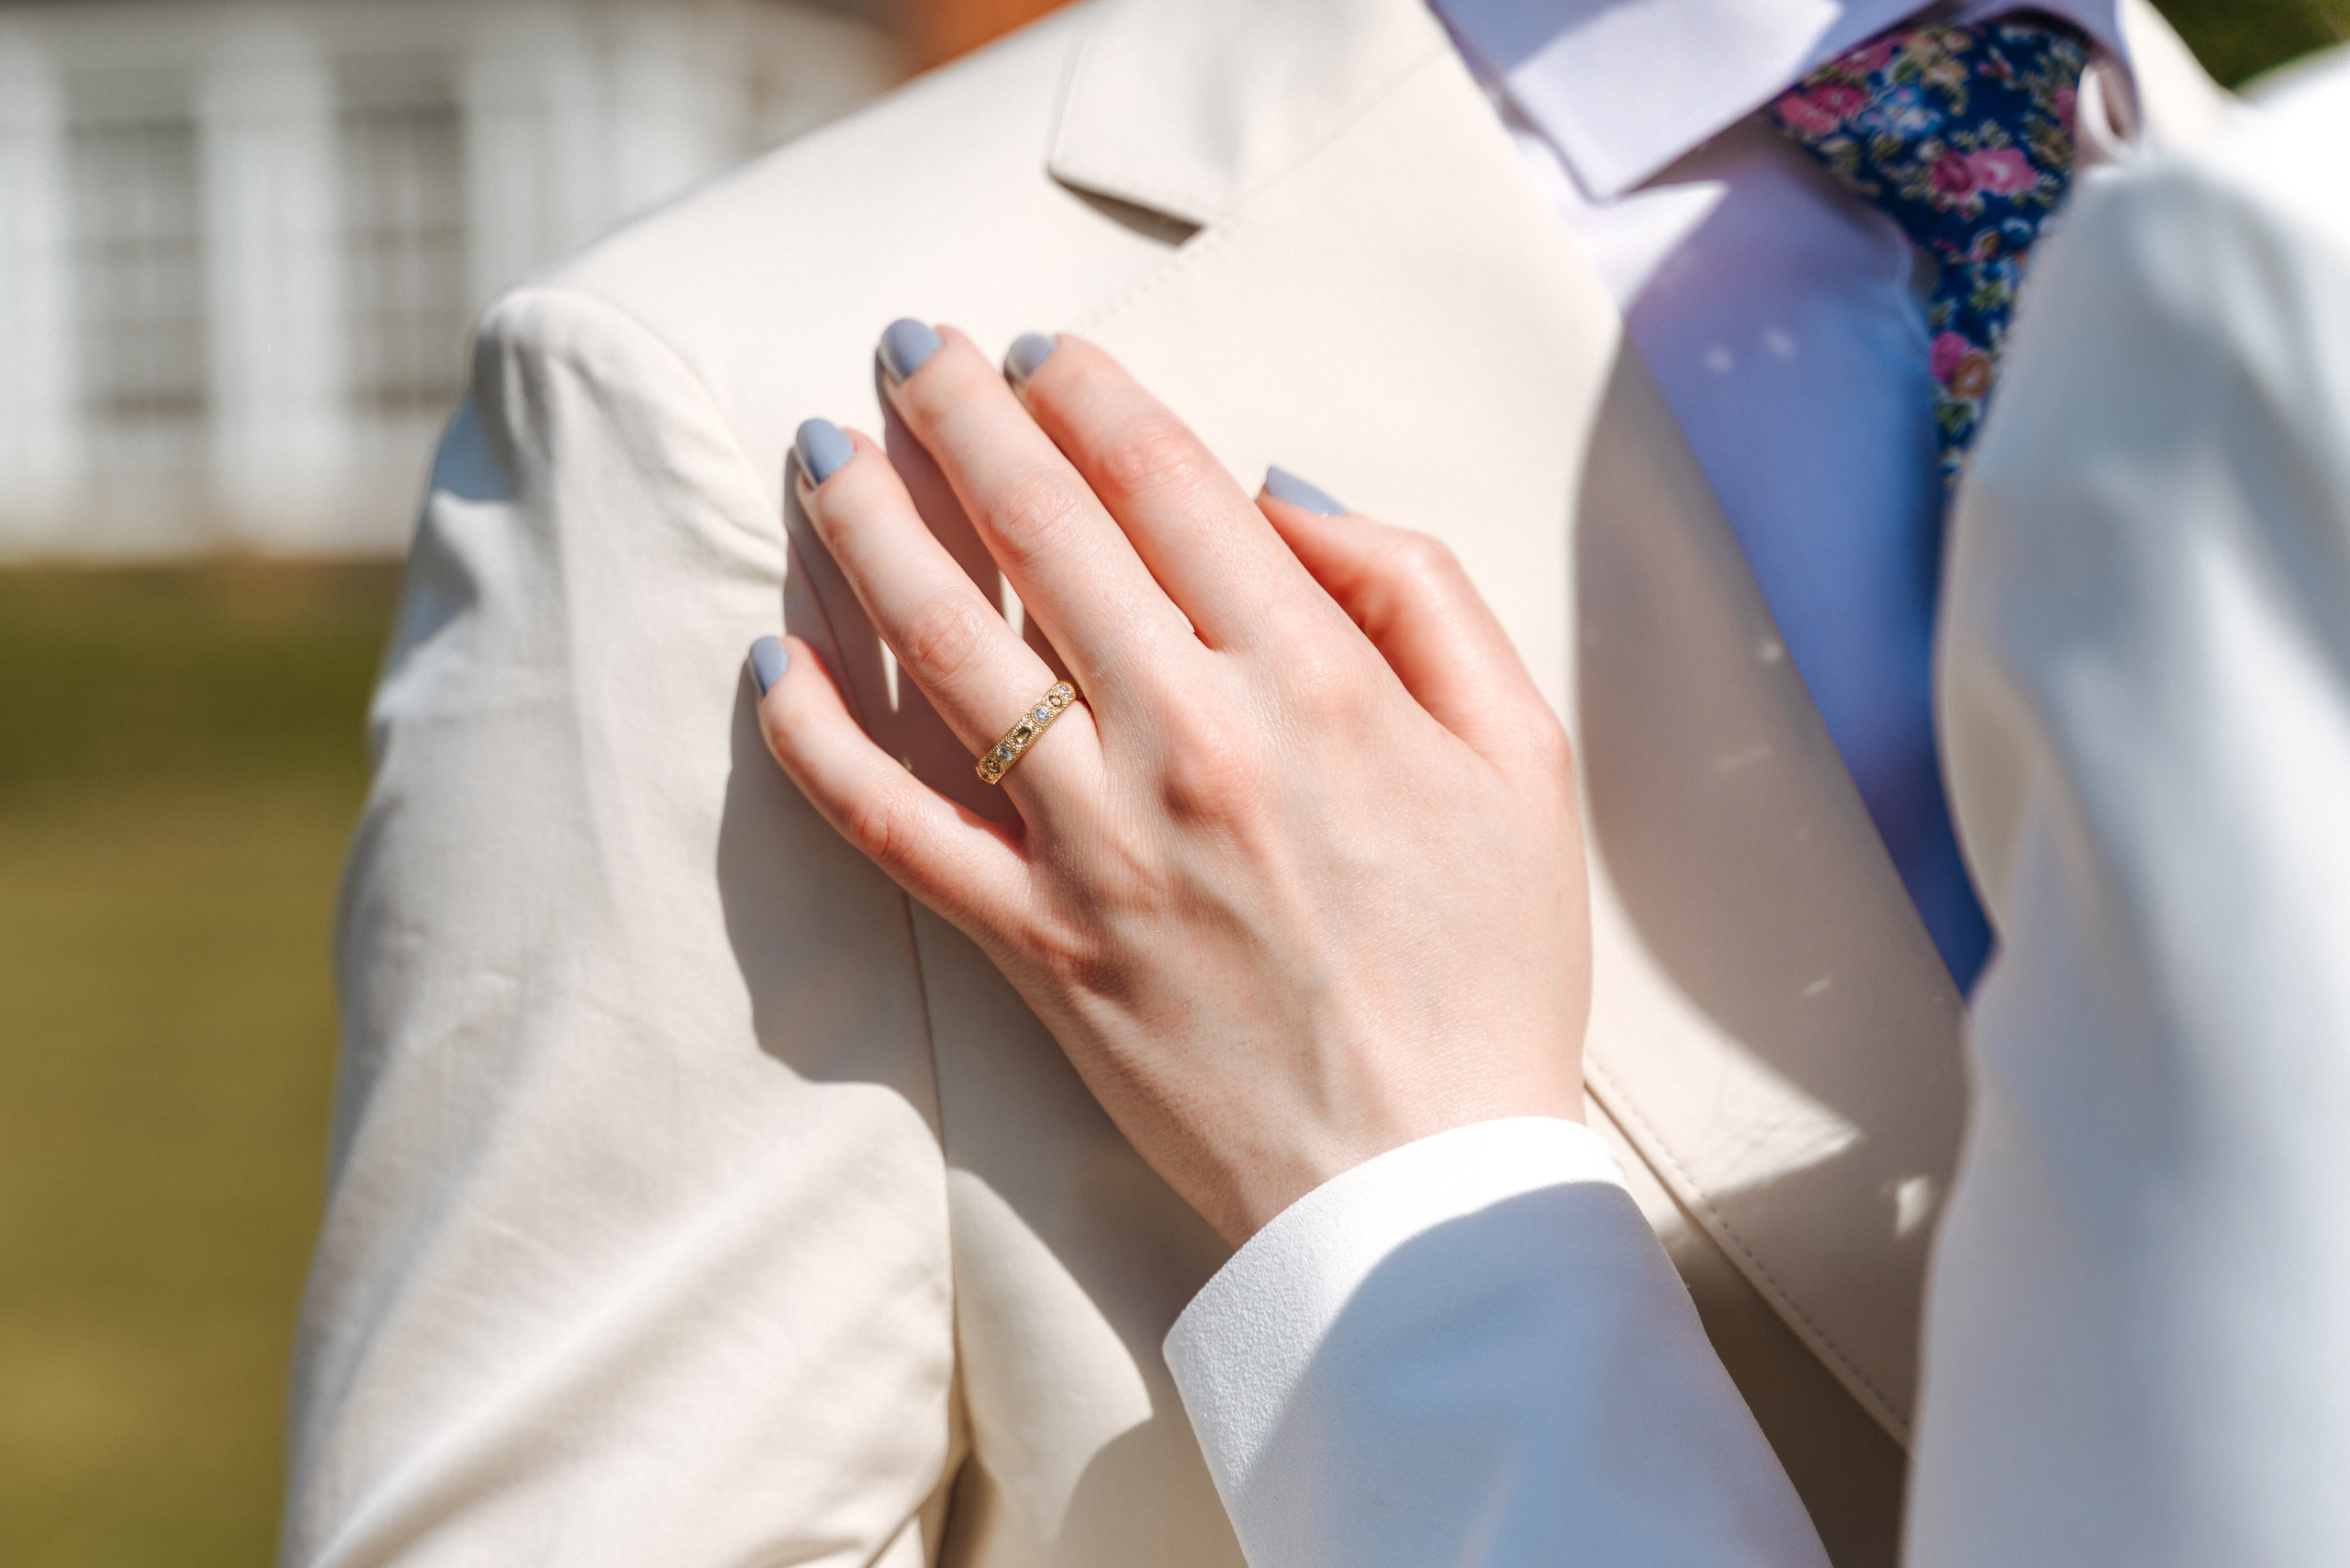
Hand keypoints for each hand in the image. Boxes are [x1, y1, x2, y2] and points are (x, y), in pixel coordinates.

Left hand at [753, 326, 1591, 1243]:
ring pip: (947, 654)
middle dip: (958, 415)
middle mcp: (1190, 744)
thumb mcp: (1524, 753)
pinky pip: (895, 829)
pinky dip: (816, 744)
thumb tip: (1277, 489)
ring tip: (819, 451)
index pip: (1168, 486)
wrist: (1419, 1182)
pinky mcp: (1035, 946)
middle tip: (902, 344)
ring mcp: (1096, 848)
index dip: (1089, 396)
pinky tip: (769, 664)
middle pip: (1041, 535)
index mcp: (1315, 684)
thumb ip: (1417, 592)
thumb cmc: (1489, 963)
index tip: (1037, 351)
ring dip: (869, 534)